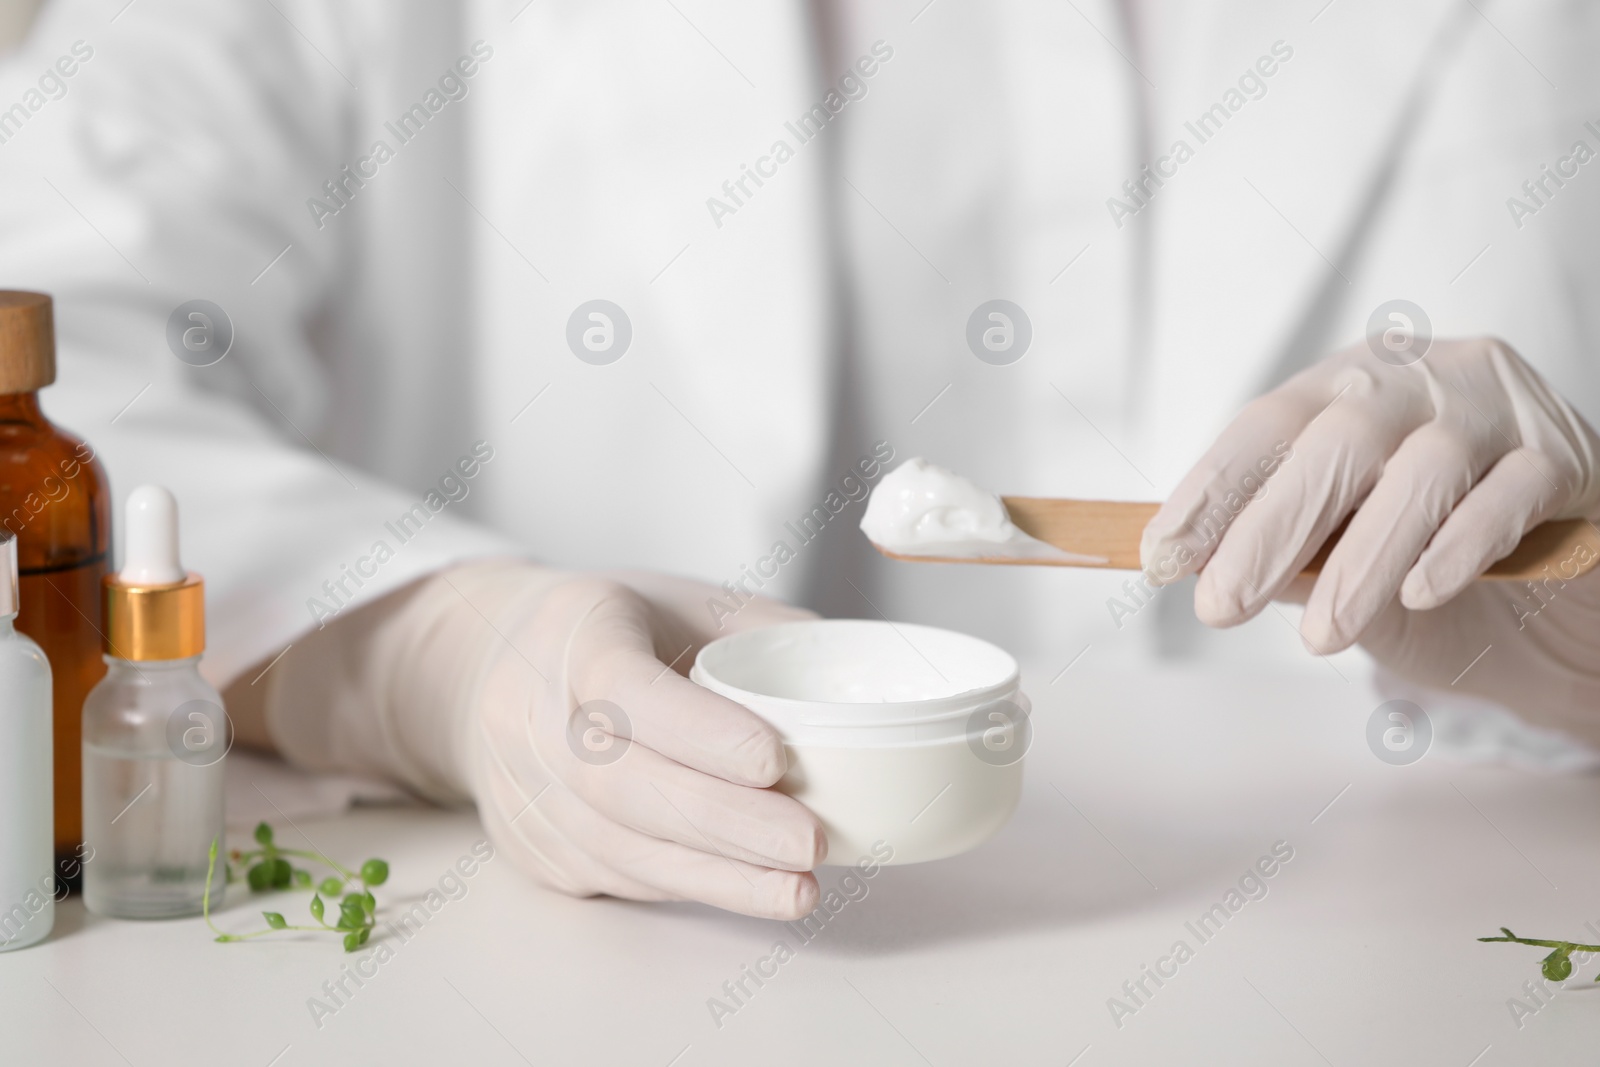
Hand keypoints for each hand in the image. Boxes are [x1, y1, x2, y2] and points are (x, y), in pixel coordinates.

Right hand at [247, 563, 826, 919]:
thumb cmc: (617, 628)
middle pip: (621, 783)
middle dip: (724, 820)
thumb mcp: (684, 599)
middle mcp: (529, 711)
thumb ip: (766, 631)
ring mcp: (522, 788)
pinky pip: (616, 875)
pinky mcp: (533, 847)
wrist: (493, 663)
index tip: (774, 760)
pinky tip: (751, 889)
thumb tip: (860, 674)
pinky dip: (691, 885)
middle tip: (809, 842)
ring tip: (798, 886)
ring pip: (619, 845)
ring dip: (718, 874)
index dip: (698, 730)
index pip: (623, 686)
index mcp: (575, 629)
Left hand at [1140, 337, 1599, 735]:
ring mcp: (1496, 411)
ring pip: (1422, 472)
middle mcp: (1418, 380)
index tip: (1161, 555)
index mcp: (1348, 387)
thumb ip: (1291, 547)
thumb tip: (1201, 563)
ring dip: (1362, 560)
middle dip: (1269, 527)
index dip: (1212, 489)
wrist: (1564, 585)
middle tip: (1221, 606)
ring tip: (1321, 637)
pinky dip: (1458, 547)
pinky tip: (1421, 593)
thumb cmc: (1432, 552)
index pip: (1267, 426)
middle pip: (1335, 440)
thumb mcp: (1345, 549)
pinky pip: (1508, 496)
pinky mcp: (1564, 457)